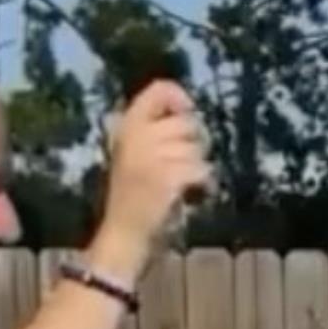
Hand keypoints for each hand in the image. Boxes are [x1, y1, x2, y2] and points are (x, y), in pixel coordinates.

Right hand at [97, 80, 211, 263]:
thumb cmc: (131, 201)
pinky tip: (194, 194)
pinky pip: (201, 169)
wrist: (123, 238)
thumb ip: (153, 132)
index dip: (180, 97)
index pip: (158, 89)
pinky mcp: (168, 177)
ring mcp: (152, 156)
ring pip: (197, 147)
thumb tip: (189, 113)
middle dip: (194, 142)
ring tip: (183, 183)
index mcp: (125, 128)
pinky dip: (204, 183)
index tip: (187, 112)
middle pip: (187, 121)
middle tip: (184, 163)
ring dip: (198, 166)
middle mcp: (137, 137)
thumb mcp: (132, 156)